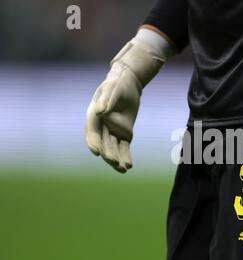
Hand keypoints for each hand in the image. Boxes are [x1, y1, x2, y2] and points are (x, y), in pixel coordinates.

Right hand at [85, 33, 166, 172]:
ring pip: (113, 149)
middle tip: (114, 162)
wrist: (128, 84)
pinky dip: (126, 157)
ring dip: (117, 160)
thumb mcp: (112, 89)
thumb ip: (106, 100)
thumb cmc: (117, 84)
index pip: (92, 132)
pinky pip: (124, 148)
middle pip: (103, 143)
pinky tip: (128, 166)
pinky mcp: (124, 134)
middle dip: (108, 154)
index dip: (94, 143)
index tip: (97, 152)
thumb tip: (99, 111)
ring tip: (123, 169)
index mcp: (93, 116)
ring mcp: (112, 132)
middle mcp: (101, 126)